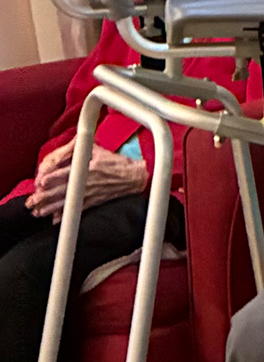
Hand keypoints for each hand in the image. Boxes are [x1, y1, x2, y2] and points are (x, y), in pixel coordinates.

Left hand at [27, 139, 148, 220]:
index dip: (52, 178)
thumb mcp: (98, 149)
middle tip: (32, 201)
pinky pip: (78, 210)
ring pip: (68, 202)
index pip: (66, 173)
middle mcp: (87, 182)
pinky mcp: (94, 201)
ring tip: (38, 212)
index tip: (41, 182)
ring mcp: (90, 193)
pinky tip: (55, 220)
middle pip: (63, 190)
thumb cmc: (115, 162)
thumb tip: (68, 141)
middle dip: (45, 197)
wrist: (134, 177)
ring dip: (52, 208)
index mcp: (87, 167)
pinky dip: (67, 216)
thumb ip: (80, 145)